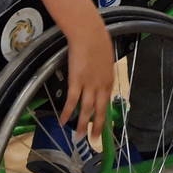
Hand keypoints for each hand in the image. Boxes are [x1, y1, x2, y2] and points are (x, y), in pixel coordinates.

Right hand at [59, 15, 114, 148]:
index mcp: (109, 80)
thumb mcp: (105, 60)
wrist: (89, 33)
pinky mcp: (76, 81)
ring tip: (79, 136)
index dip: (104, 115)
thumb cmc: (98, 41)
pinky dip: (68, 112)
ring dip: (82, 124)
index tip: (102, 125)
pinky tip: (63, 121)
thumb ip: (102, 72)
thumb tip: (99, 77)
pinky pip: (72, 101)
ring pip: (86, 109)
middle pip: (100, 110)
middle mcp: (101, 85)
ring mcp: (89, 84)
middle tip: (95, 139)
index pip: (107, 102)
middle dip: (98, 127)